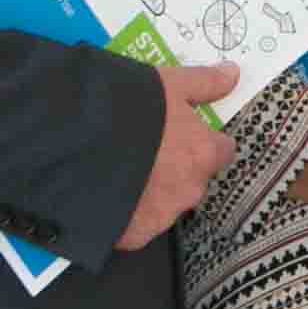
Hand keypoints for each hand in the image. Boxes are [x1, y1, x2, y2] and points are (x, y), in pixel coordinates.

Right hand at [117, 62, 242, 249]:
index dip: (202, 140)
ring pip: (166, 203)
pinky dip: (127, 212)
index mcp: (203, 153)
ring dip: (152, 191)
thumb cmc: (127, 108)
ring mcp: (162, 216)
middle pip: (192, 179)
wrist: (74, 144)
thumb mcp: (167, 83)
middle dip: (174, 168)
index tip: (182, 133)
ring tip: (119, 170)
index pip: (221, 150)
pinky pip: (136, 224)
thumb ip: (204, 82)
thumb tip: (233, 73)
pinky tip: (107, 193)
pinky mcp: (133, 234)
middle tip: (144, 150)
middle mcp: (190, 189)